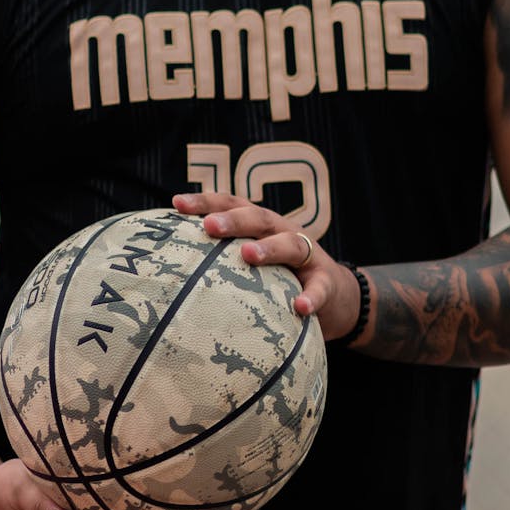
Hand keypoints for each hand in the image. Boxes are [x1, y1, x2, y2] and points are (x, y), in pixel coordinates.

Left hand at [174, 192, 361, 341]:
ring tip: (248, 255)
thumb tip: (173, 266)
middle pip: (258, 218)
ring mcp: (308, 256)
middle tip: (209, 226)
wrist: (336, 296)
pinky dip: (310, 297)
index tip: (177, 204)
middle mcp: (284, 231)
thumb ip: (223, 260)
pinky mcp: (326, 282)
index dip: (206, 201)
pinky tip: (299, 308)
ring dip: (269, 248)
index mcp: (261, 225)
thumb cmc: (280, 278)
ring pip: (291, 244)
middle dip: (233, 219)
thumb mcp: (253, 264)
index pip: (232, 204)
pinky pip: (319, 289)